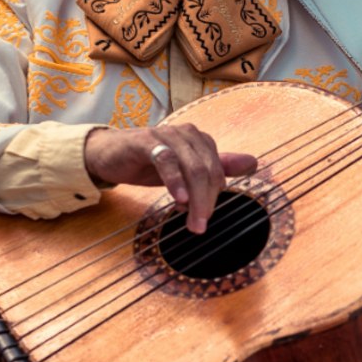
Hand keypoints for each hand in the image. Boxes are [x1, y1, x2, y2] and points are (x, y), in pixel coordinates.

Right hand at [84, 125, 256, 234]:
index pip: (217, 171)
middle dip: (207, 202)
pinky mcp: (146, 141)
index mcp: (199, 140)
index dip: (214, 197)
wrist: (108, 154)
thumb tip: (253, 162)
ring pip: (192, 167)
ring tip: (192, 222)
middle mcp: (187, 134)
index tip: (204, 219)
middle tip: (199, 227)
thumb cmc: (148, 162)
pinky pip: (166, 160)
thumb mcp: (184, 170)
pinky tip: (178, 200)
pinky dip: (175, 181)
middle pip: (208, 170)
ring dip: (195, 198)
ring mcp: (167, 135)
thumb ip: (216, 167)